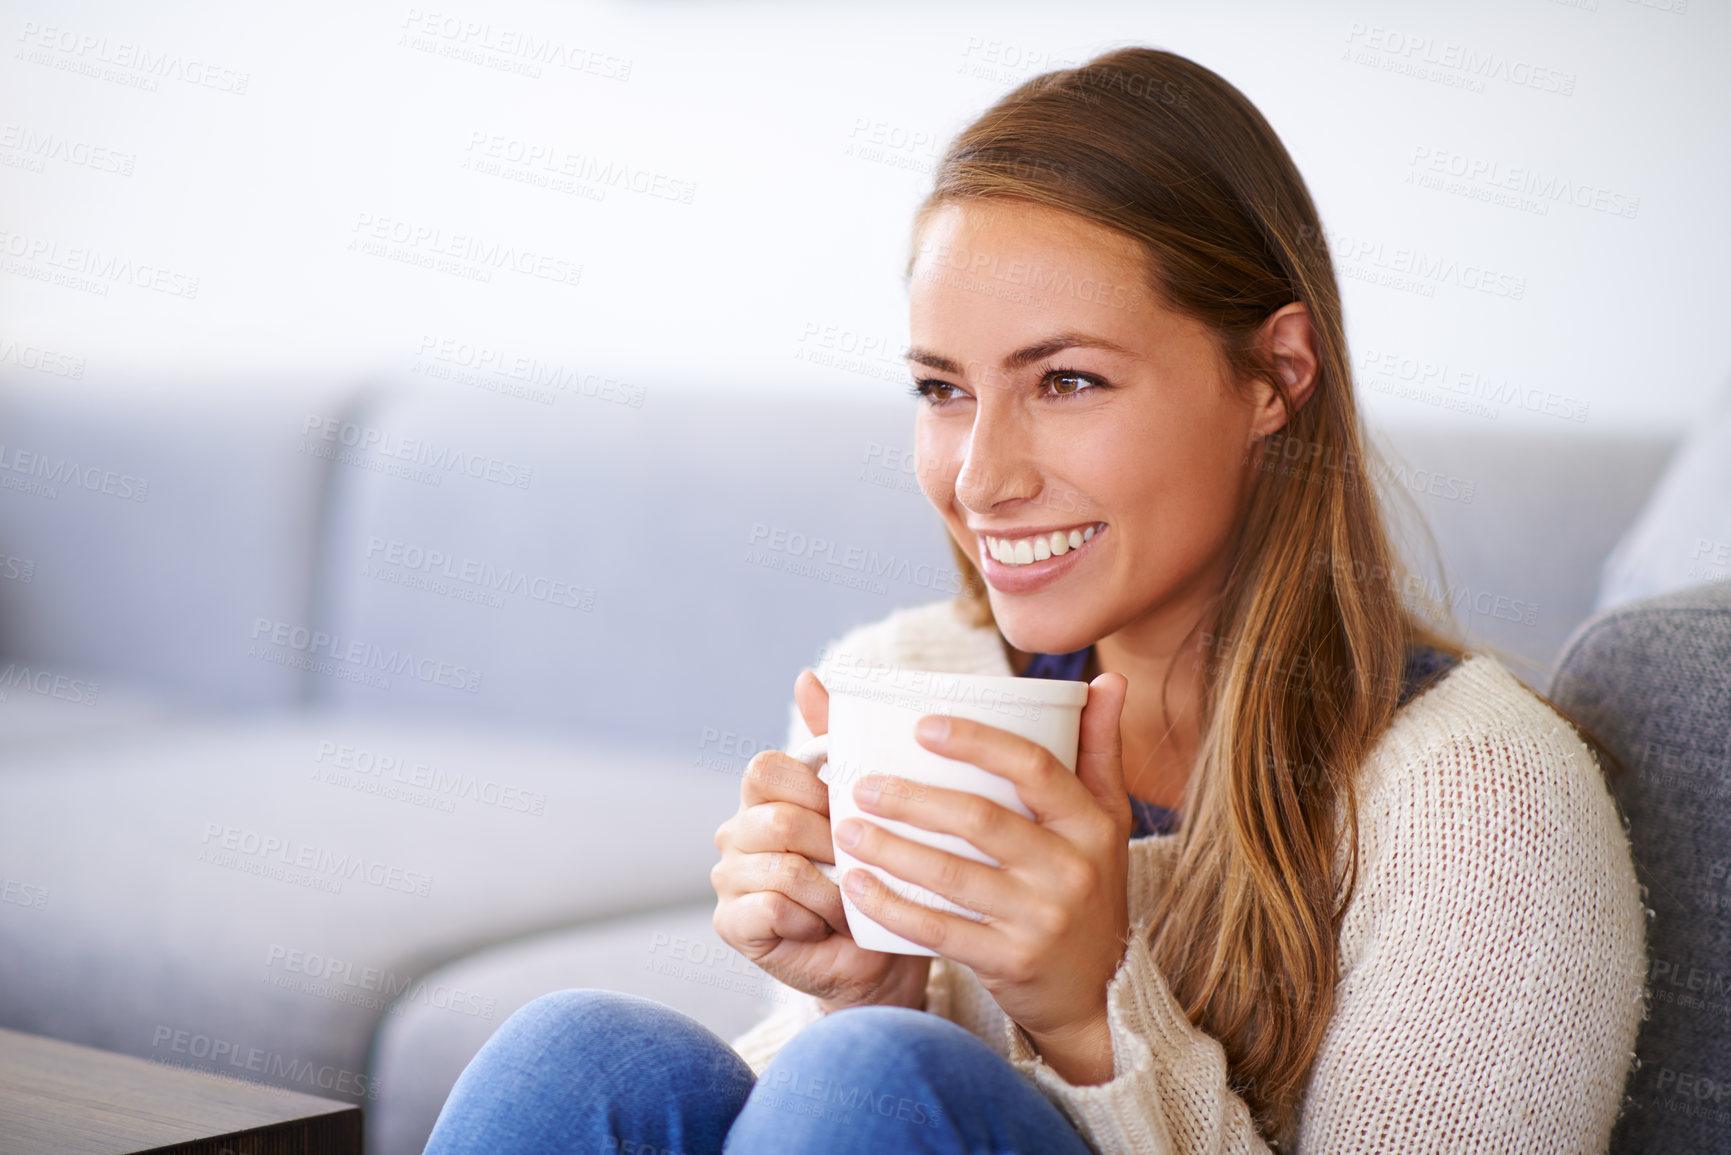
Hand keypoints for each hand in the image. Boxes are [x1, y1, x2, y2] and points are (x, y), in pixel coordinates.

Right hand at [711, 668, 932, 1012]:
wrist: (884, 955)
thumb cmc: (879, 874)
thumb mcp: (868, 801)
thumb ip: (834, 739)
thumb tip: (806, 676)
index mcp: (765, 796)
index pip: (767, 768)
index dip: (815, 788)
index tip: (854, 811)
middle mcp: (736, 832)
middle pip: (777, 818)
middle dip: (833, 844)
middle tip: (863, 866)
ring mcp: (729, 879)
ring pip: (780, 865)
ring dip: (831, 888)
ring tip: (852, 901)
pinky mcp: (733, 925)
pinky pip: (770, 908)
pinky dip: (811, 918)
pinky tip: (826, 928)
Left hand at [831, 672, 1131, 1082]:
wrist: (1099, 994)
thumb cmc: (1090, 888)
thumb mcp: (1107, 820)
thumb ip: (1099, 749)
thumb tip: (1106, 676)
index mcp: (1091, 822)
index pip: (1034, 767)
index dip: (977, 742)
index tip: (921, 725)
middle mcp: (1072, 868)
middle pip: (981, 820)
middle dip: (912, 800)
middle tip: (860, 784)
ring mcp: (1041, 919)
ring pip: (952, 876)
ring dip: (890, 850)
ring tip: (845, 828)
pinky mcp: (1010, 961)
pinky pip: (940, 930)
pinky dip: (893, 907)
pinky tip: (857, 886)